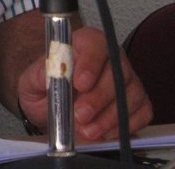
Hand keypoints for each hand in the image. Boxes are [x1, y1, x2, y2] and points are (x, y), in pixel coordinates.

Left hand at [16, 26, 152, 140]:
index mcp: (85, 43)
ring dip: (110, 115)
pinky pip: (142, 112)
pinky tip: (105, 133)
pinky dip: (124, 125)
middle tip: (81, 114)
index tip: (79, 83)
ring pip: (130, 93)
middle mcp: (111, 57)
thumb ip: (40, 74)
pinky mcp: (137, 101)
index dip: (90, 63)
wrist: (50, 104)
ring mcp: (127, 79)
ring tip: (88, 130)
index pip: (95, 44)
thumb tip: (52, 75)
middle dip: (99, 97)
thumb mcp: (32, 78)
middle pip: (117, 70)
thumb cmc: (44, 85)